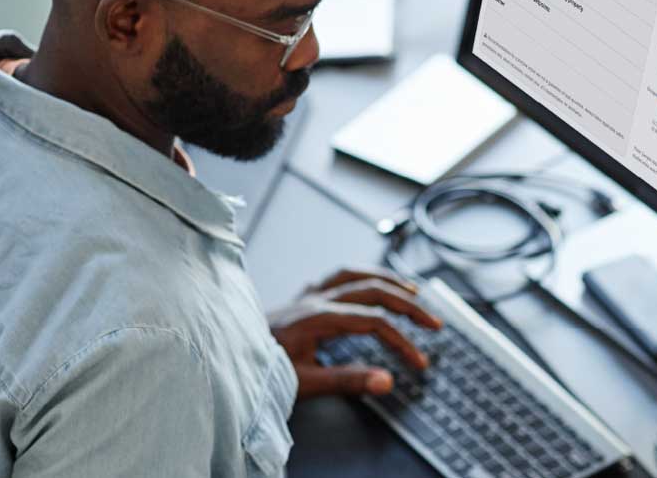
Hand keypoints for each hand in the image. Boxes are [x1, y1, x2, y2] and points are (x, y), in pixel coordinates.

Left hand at [268, 267, 441, 399]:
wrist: (224, 357)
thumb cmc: (259, 371)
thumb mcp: (304, 382)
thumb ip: (347, 380)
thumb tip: (387, 381)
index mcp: (317, 317)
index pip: (374, 322)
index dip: (402, 341)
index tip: (418, 362)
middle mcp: (313, 299)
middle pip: (372, 290)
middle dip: (408, 304)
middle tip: (433, 322)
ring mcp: (306, 295)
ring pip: (355, 274)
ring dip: (387, 280)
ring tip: (412, 290)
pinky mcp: (300, 298)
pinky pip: (336, 277)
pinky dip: (360, 277)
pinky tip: (368, 283)